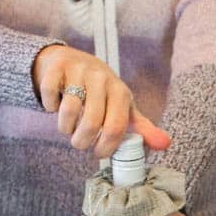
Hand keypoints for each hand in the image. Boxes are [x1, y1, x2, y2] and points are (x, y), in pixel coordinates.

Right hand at [32, 44, 170, 157]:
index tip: (98, 153)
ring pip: (69, 111)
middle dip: (82, 142)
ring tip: (68, 129)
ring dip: (65, 128)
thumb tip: (165, 144)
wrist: (74, 61)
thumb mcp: (123, 109)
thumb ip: (142, 129)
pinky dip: (50, 108)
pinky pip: (50, 94)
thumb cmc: (102, 94)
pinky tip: (55, 108)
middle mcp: (101, 79)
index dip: (106, 147)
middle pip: (92, 123)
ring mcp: (79, 70)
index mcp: (121, 92)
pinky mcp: (57, 66)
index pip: (116, 127)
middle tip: (79, 144)